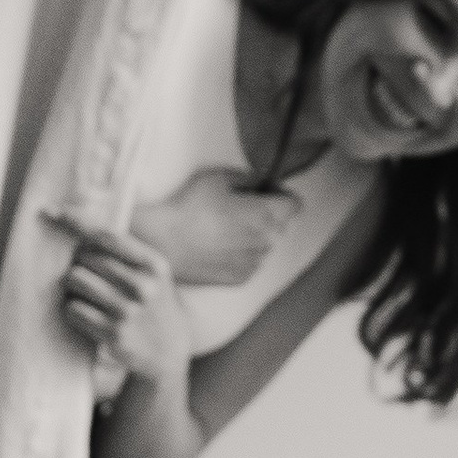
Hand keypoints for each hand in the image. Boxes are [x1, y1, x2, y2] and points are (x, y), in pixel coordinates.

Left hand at [47, 210, 192, 396]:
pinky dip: (72, 308)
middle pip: (85, 258)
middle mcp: (143, 286)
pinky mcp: (113, 335)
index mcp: (153, 264)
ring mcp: (127, 312)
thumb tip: (78, 223)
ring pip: (74, 281)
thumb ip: (124, 250)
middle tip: (87, 276)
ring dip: (72, 286)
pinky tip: (86, 314)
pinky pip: (72, 309)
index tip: (52, 212)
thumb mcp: (152, 272)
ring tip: (85, 294)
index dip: (76, 222)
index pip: (107, 236)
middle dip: (79, 264)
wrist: (169, 349)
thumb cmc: (152, 301)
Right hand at [131, 164, 296, 289]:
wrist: (163, 242)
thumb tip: (259, 182)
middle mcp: (267, 241)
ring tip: (225, 230)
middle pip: (280, 224)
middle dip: (267, 215)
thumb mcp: (218, 178)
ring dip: (254, 236)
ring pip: (266, 245)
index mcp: (266, 214)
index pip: (295, 204)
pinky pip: (251, 262)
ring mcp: (255, 263)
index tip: (265, 192)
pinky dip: (241, 254)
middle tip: (239, 209)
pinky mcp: (241, 278)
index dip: (280, 194)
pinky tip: (219, 247)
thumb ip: (248, 178)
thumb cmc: (189, 206)